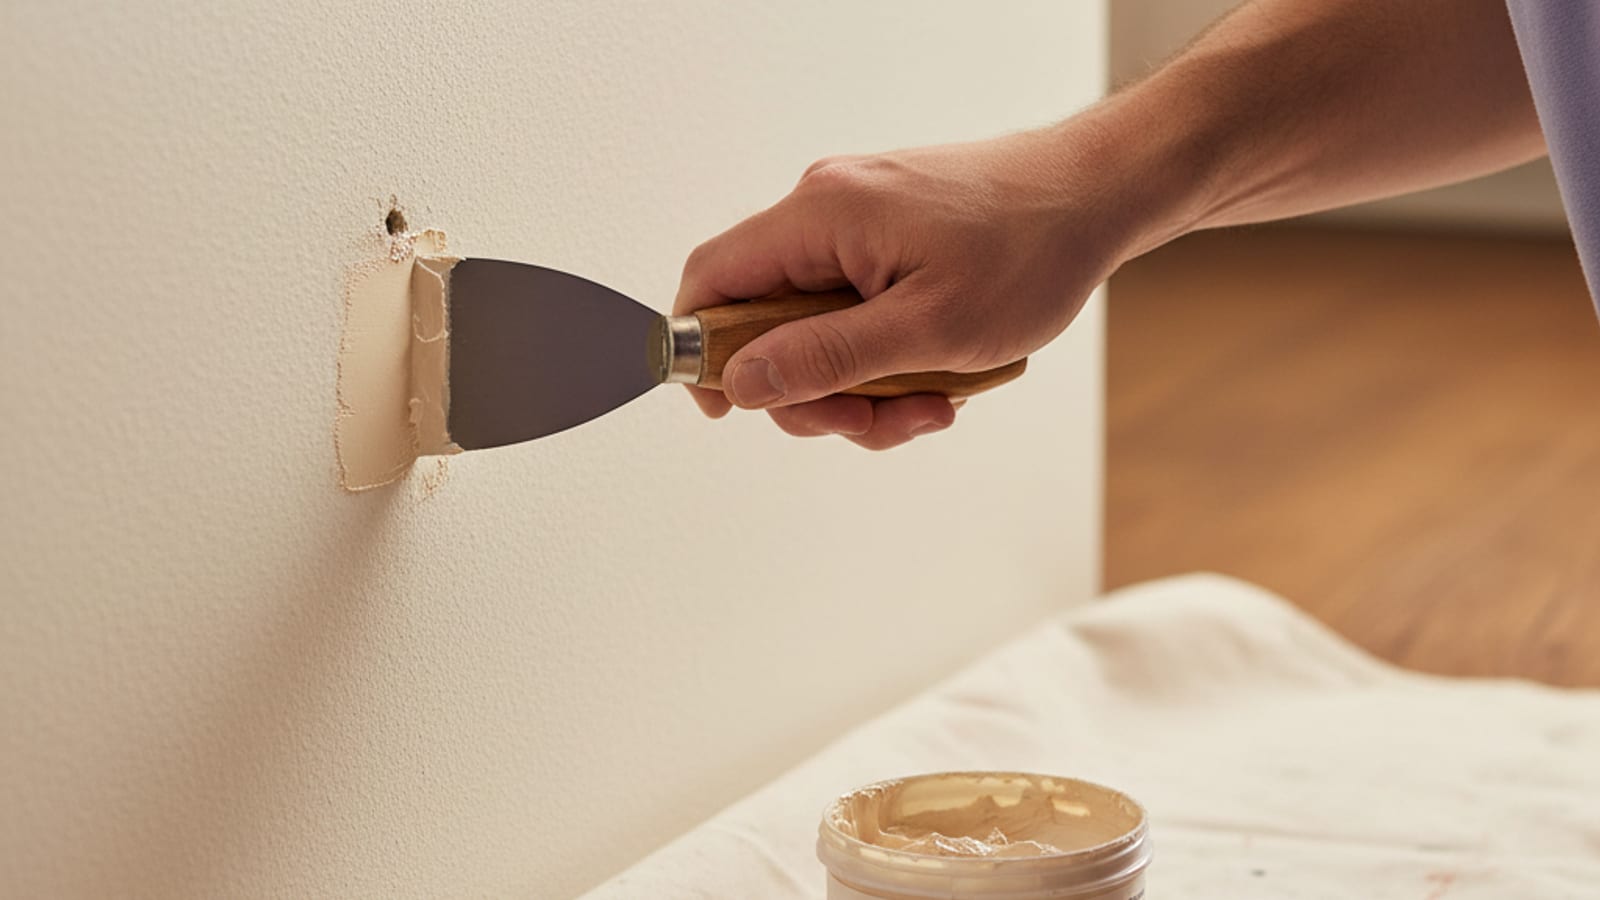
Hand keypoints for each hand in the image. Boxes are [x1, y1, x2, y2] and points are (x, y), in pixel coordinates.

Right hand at [674, 124, 1131, 448]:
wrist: (1099, 197)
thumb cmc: (1028, 251)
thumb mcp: (926, 330)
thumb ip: (825, 358)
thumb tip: (741, 382)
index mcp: (820, 217)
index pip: (712, 279)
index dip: (702, 352)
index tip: (729, 410)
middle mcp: (827, 211)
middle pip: (767, 322)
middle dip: (817, 390)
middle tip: (874, 421)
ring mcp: (860, 226)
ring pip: (820, 329)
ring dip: (866, 384)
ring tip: (934, 401)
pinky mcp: (889, 240)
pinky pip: (859, 313)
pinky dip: (891, 357)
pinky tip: (942, 375)